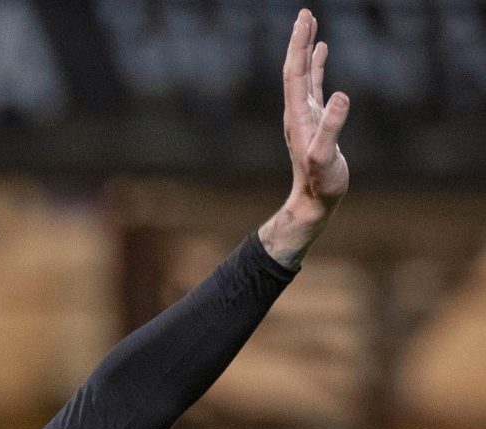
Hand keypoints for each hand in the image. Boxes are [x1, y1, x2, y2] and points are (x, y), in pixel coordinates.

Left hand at [259, 8, 349, 267]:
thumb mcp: (325, 156)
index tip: (304, 20)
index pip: (296, 72)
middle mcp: (298, 111)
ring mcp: (306, 114)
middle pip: (297, 68)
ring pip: (305, 74)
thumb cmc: (320, 182)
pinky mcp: (316, 120)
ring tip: (310, 25)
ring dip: (307, 49)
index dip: (299, 46)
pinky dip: (318, 66)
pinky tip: (322, 52)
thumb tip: (342, 95)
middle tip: (305, 13)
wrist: (313, 201)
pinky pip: (315, 85)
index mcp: (298, 114)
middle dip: (300, 40)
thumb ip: (332, 127)